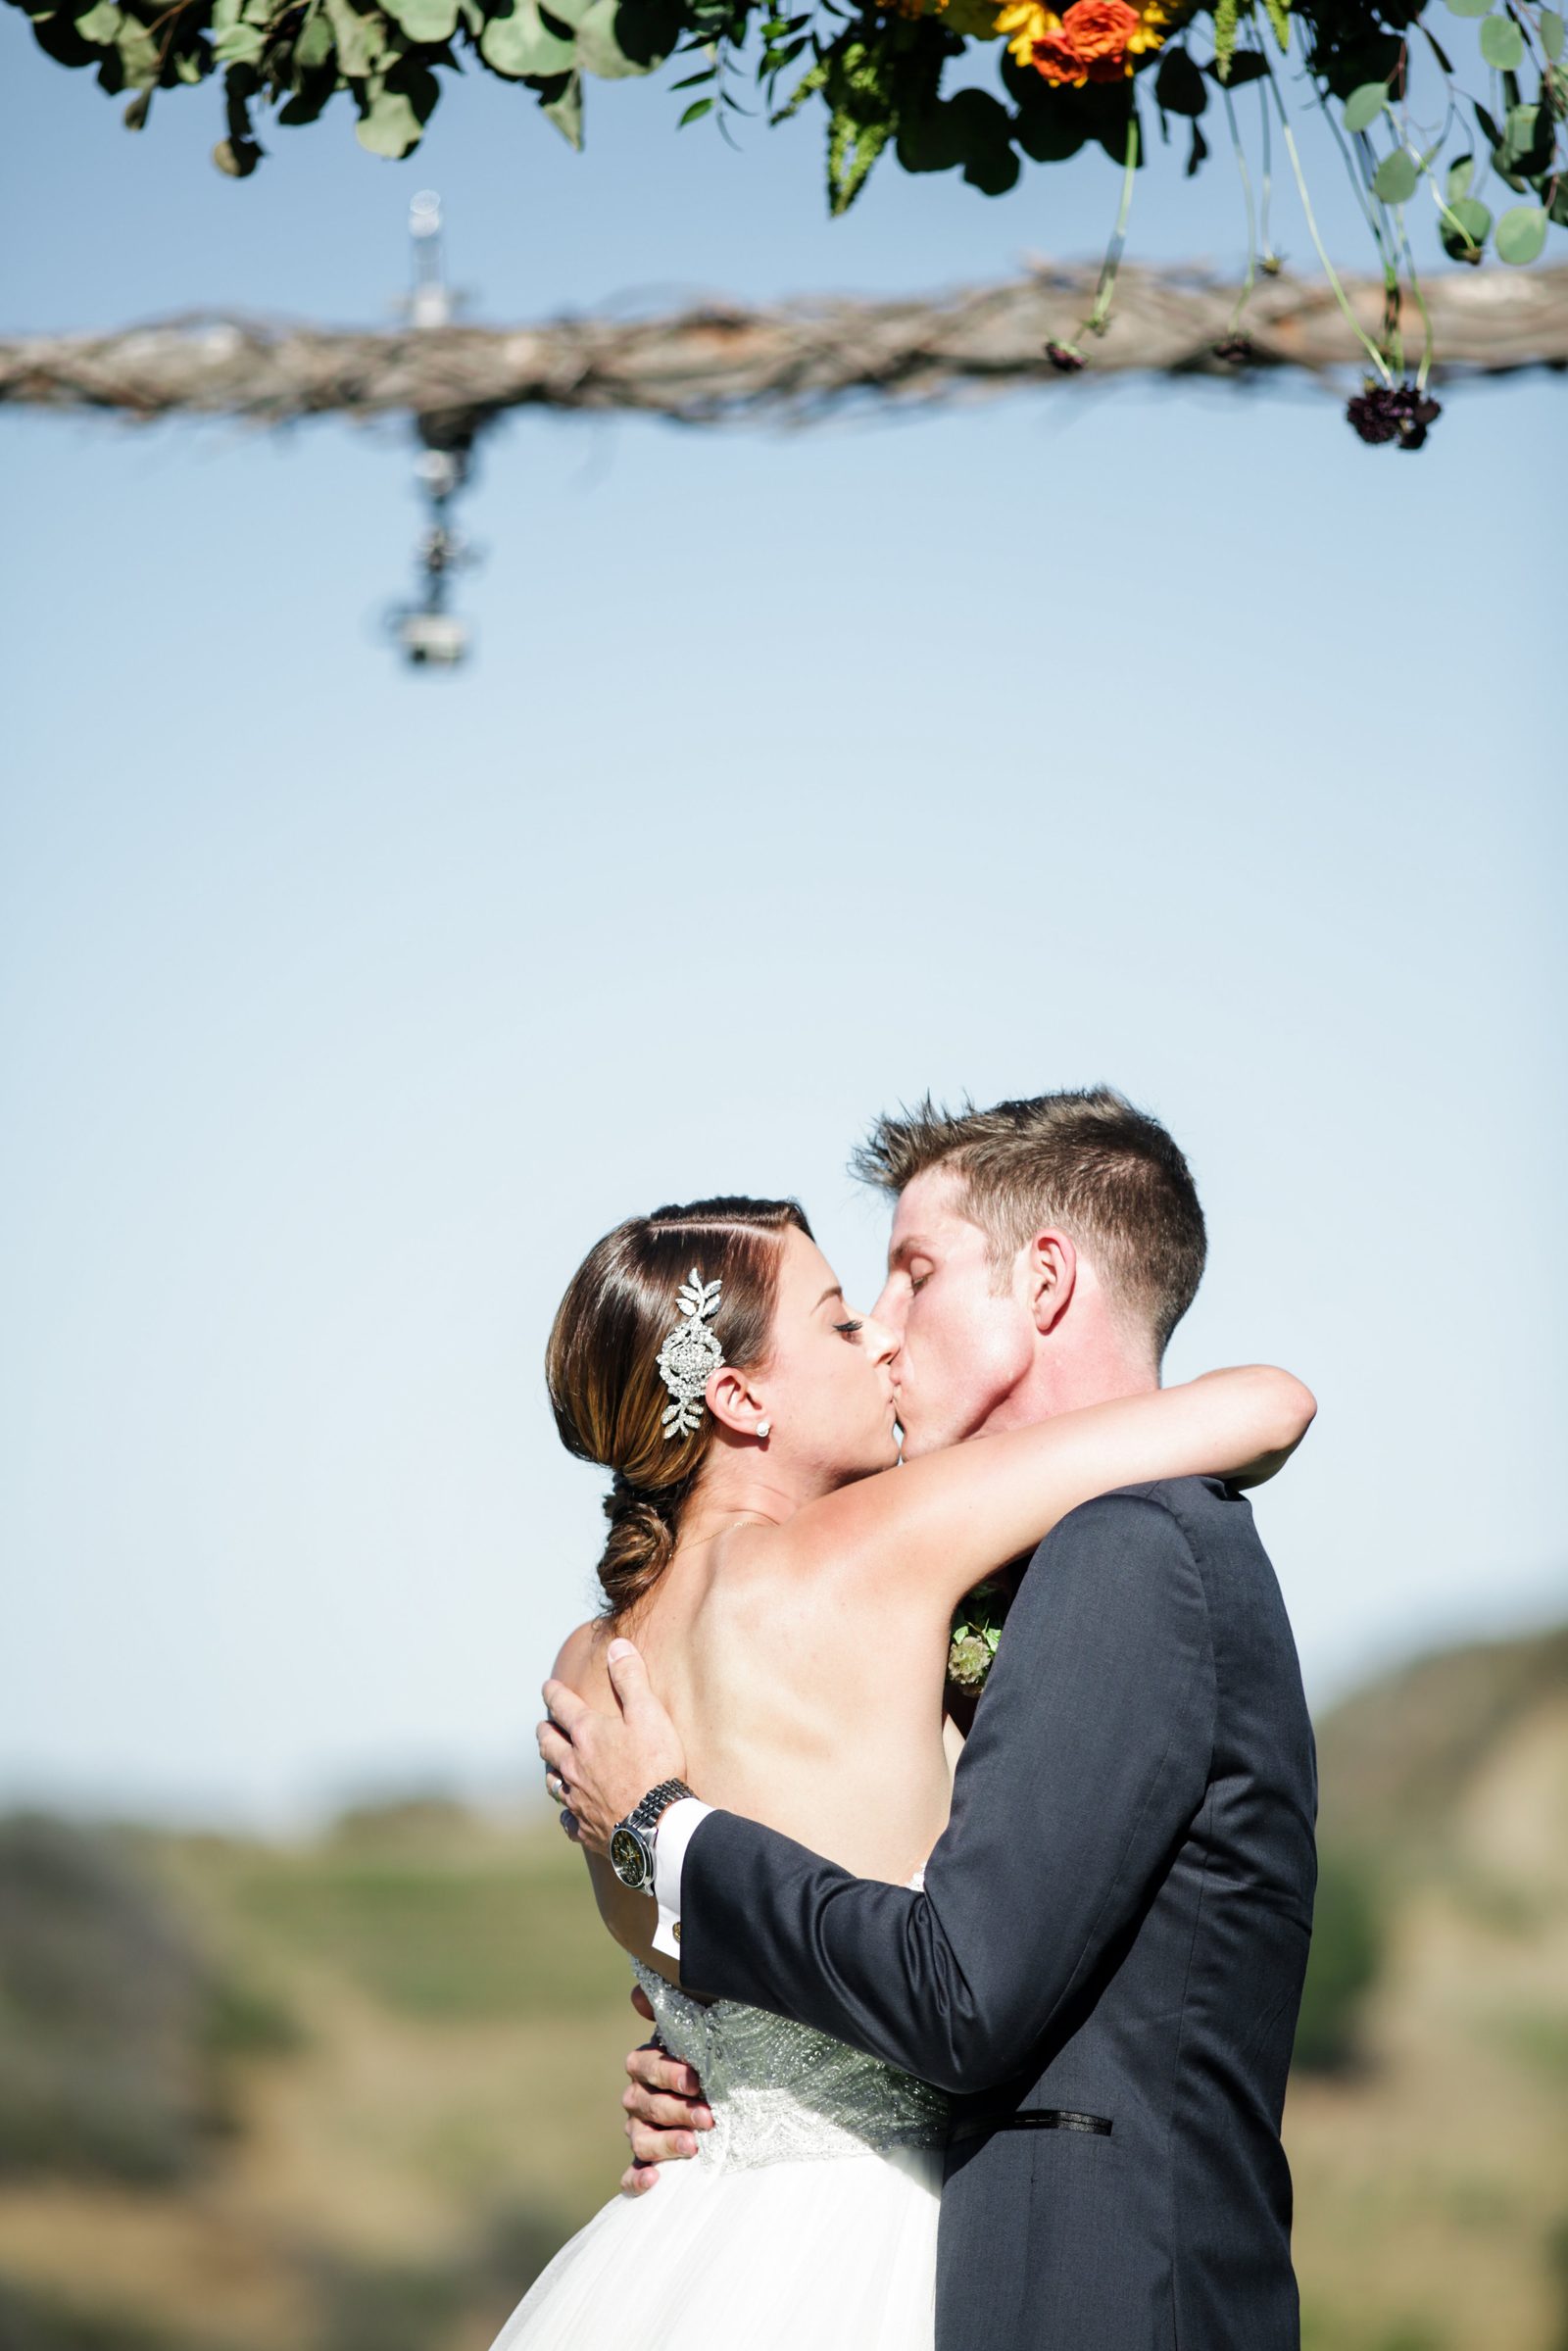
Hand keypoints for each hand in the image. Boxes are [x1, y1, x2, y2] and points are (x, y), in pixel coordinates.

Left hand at [537, 1639, 686, 1856]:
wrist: (655, 1824)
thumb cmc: (655, 1765)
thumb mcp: (648, 1713)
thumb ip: (631, 1678)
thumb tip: (617, 1646)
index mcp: (587, 1733)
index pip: (562, 1705)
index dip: (553, 1693)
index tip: (547, 1687)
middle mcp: (574, 1764)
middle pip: (549, 1744)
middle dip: (545, 1730)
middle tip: (543, 1725)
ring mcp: (577, 1797)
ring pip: (553, 1780)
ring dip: (551, 1769)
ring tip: (552, 1765)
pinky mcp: (585, 1826)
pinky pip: (567, 1818)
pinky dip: (566, 1812)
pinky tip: (569, 1813)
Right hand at [618, 1986, 713, 2193]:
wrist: (720, 2094)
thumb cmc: (708, 2058)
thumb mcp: (696, 2031)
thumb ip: (672, 2009)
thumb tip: (638, 1995)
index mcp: (645, 2064)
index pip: (645, 2066)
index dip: (668, 2074)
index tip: (696, 2081)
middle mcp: (637, 2096)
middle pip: (647, 2105)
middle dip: (678, 2111)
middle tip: (709, 2117)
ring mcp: (639, 2129)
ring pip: (640, 2138)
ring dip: (665, 2143)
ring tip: (693, 2147)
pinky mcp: (646, 2160)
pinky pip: (631, 2173)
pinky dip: (637, 2178)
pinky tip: (654, 2180)